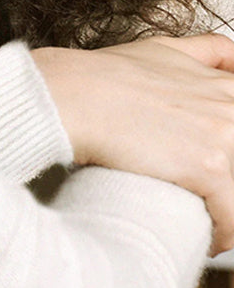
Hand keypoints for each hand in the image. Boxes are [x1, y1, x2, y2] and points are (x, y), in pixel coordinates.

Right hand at [34, 34, 233, 254]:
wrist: (71, 95)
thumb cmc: (102, 76)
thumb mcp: (160, 49)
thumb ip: (205, 51)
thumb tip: (229, 58)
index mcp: (226, 86)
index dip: (228, 152)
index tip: (219, 170)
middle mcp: (232, 107)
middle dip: (228, 185)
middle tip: (206, 196)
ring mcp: (225, 136)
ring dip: (228, 213)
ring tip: (208, 224)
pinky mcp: (210, 167)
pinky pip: (233, 218)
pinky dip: (223, 235)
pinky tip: (207, 238)